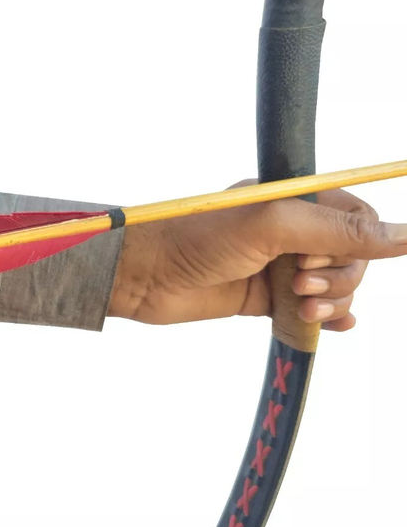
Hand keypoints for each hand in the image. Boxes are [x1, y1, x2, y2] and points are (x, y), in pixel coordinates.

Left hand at [109, 186, 406, 329]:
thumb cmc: (198, 239)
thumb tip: (406, 236)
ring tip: (300, 308)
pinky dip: (327, 319)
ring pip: (334, 287)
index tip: (325, 259)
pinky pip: (311, 310)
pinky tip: (333, 327)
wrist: (144, 276)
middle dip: (340, 277)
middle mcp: (290, 230)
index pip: (357, 218)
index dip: (359, 243)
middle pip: (351, 257)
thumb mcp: (273, 225)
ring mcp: (278, 265)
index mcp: (295, 199)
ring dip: (331, 302)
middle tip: (301, 286)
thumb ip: (339, 230)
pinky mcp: (263, 298)